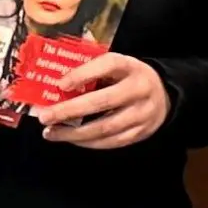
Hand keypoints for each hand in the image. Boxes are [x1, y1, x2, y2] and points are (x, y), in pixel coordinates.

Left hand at [35, 52, 172, 149]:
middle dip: (70, 111)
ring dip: (74, 133)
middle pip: (103, 102)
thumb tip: (56, 80)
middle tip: (45, 116)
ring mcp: (142, 114)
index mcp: (130, 67)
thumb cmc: (128, 78)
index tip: (60, 84)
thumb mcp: (116, 66)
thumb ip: (92, 69)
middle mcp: (139, 90)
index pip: (108, 65)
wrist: (163, 96)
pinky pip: (110, 142)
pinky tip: (70, 139)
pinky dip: (87, 143)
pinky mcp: (140, 133)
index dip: (83, 74)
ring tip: (50, 132)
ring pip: (105, 127)